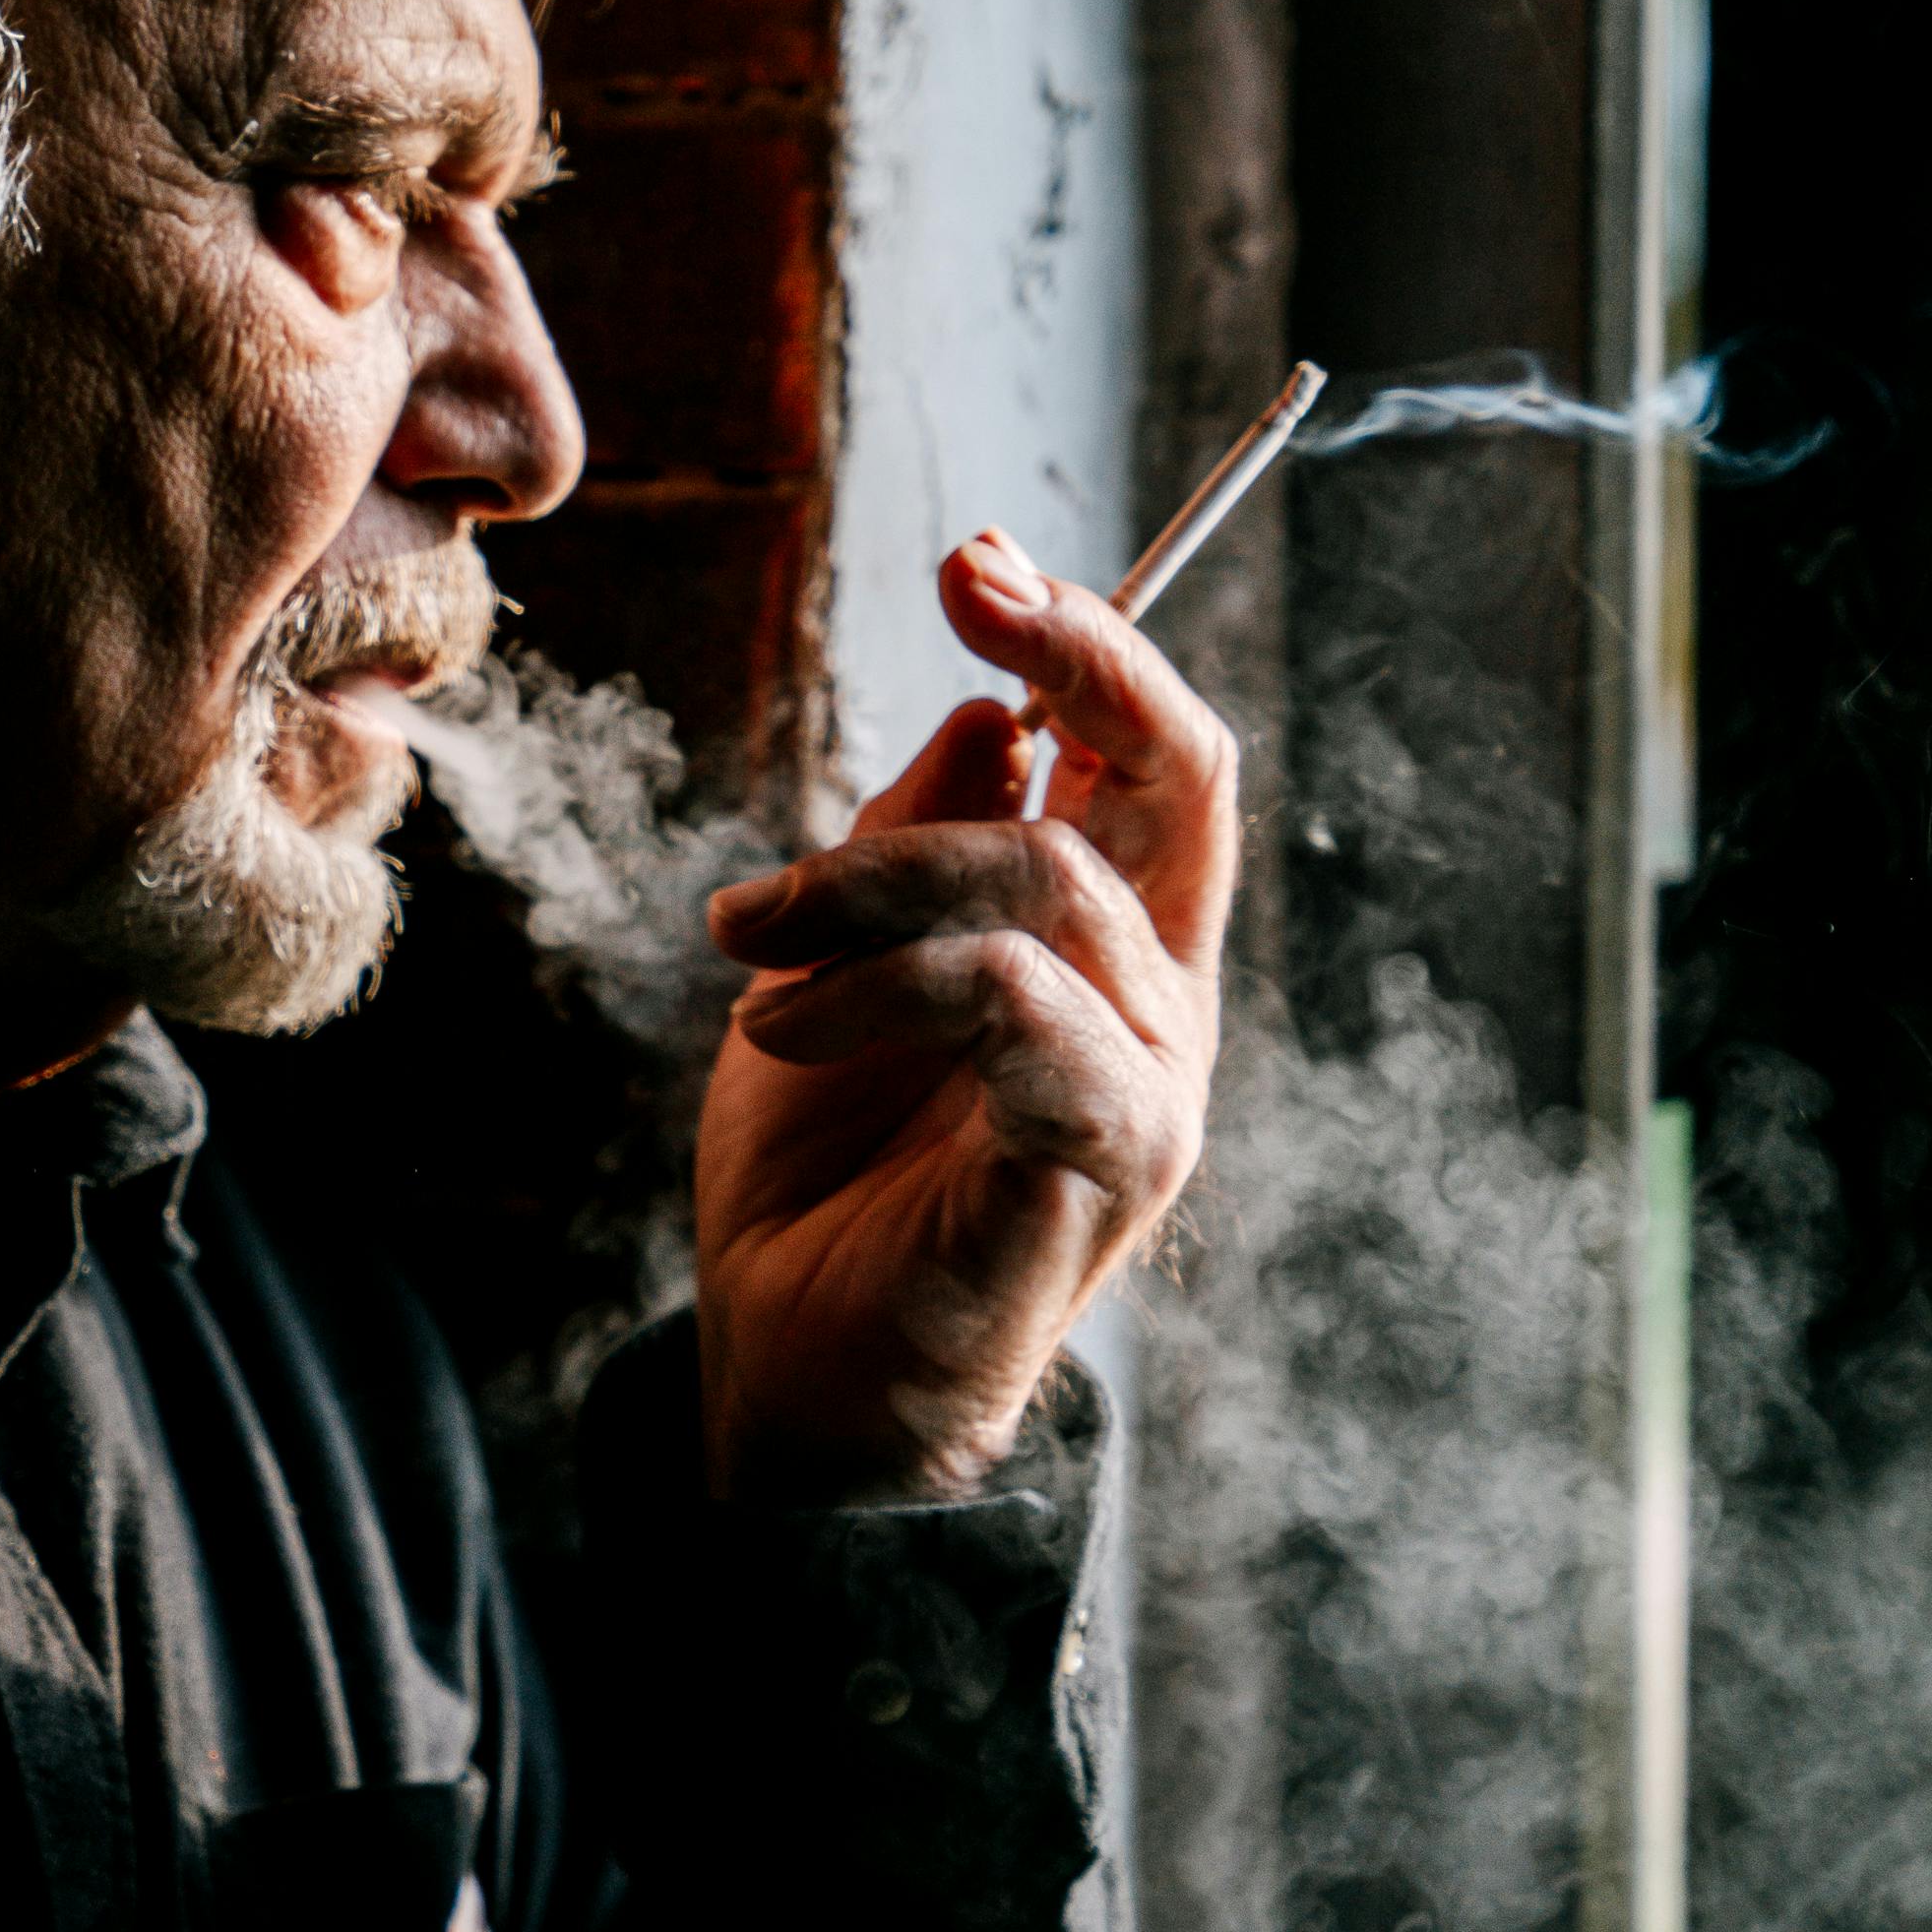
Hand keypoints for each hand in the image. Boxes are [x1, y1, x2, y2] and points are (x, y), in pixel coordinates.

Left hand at [692, 528, 1235, 1500]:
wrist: (787, 1373)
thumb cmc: (821, 1178)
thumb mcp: (832, 969)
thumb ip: (911, 846)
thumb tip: (986, 711)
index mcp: (1107, 943)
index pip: (1155, 753)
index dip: (1086, 635)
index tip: (980, 558)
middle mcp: (1156, 1000)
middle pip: (1184, 772)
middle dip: (1080, 650)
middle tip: (962, 588)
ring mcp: (1146, 1081)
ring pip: (1047, 879)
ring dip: (868, 878)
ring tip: (747, 942)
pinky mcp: (1100, 1159)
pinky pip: (1013, 1003)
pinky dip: (878, 986)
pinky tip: (781, 1025)